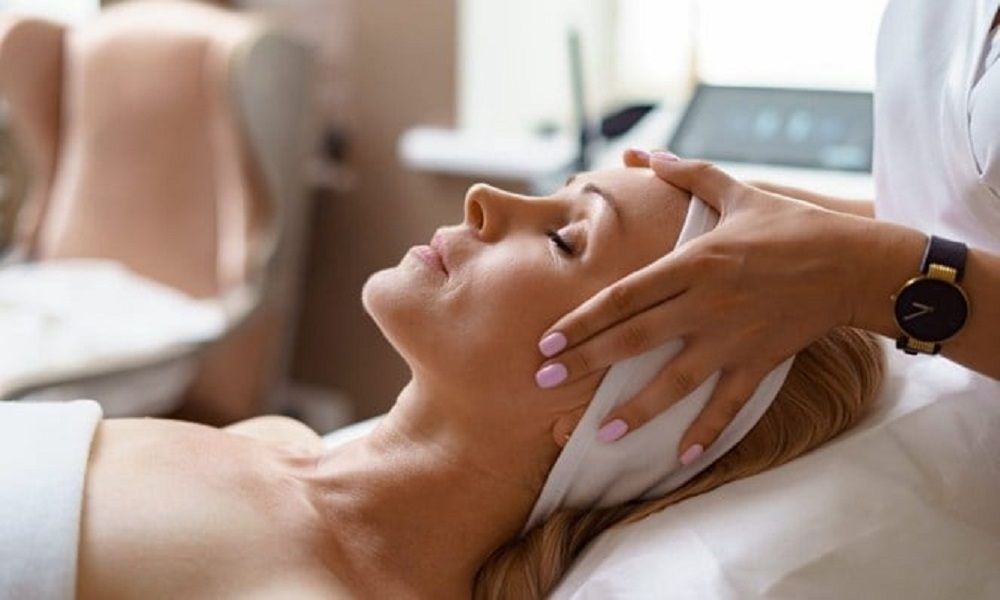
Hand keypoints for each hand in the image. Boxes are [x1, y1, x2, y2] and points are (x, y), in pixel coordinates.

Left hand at [536, 150, 866, 461]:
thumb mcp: (736, 192)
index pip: (624, 296)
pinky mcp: (760, 361)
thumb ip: (687, 174)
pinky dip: (707, 430)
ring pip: (675, 380)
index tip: (547, 340)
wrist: (853, 261)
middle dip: (586, 361)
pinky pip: (729, 403)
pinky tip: (681, 456)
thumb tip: (644, 155)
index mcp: (694, 262)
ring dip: (637, 408)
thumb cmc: (791, 224)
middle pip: (634, 338)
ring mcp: (733, 338)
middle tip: (544, 381)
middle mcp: (706, 303)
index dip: (583, 319)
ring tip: (602, 431)